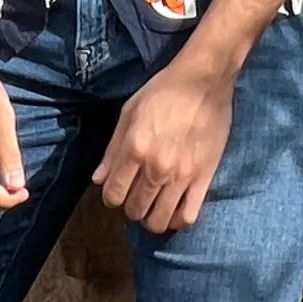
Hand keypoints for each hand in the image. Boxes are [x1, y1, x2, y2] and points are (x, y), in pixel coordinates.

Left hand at [93, 56, 234, 233]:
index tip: (117, 190)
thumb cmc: (163, 91)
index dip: (111, 196)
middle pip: (134, 210)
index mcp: (135, 149)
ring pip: (159, 221)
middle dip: (130, 206)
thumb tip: (98, 180)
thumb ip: (112, 149)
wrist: (204, 81)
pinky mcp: (204, 178)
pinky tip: (173, 209)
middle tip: (136, 194)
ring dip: (151, 217)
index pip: (113, 194)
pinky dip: (176, 220)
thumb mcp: (129, 112)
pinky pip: (188, 216)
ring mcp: (181, 176)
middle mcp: (156, 168)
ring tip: (153, 204)